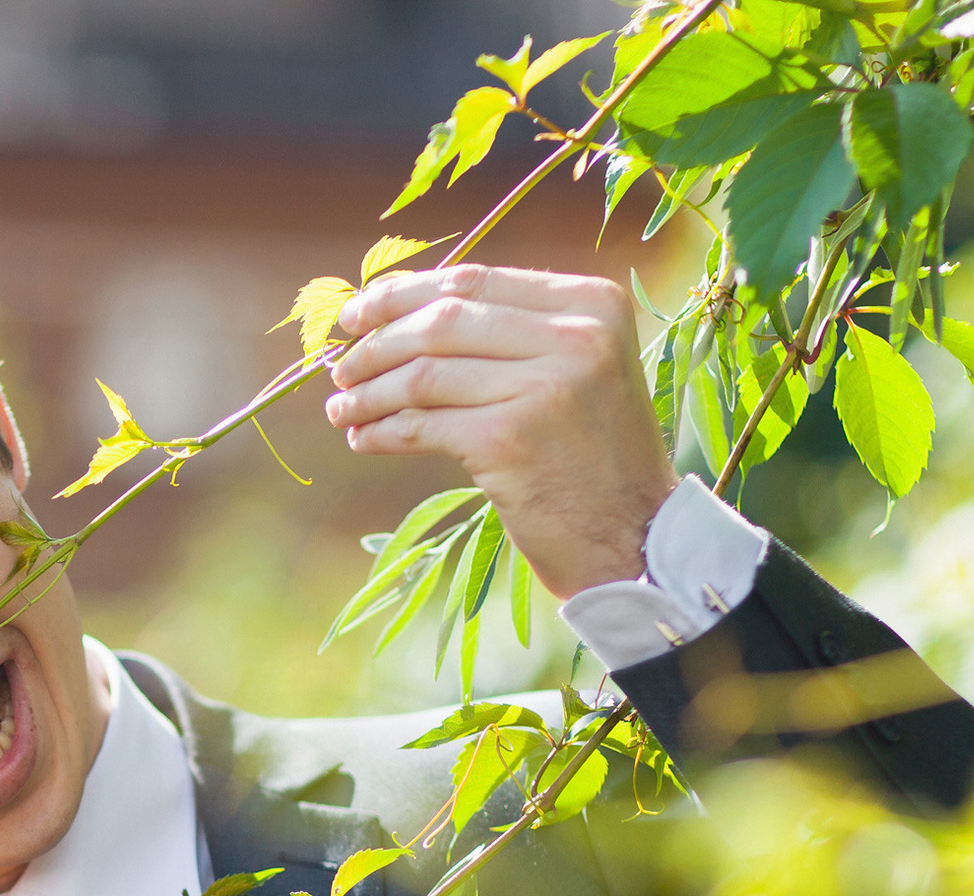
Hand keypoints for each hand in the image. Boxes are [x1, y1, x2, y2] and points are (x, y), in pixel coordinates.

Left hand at [326, 265, 676, 599]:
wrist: (634, 536)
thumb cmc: (594, 455)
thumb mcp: (577, 370)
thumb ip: (513, 332)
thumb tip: (403, 310)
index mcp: (591, 303)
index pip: (473, 280)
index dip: (402, 294)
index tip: (358, 313)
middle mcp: (574, 337)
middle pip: (441, 321)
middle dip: (376, 342)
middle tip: (339, 366)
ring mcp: (544, 388)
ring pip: (423, 373)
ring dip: (369, 392)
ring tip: (342, 408)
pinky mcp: (510, 441)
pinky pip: (421, 425)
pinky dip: (382, 431)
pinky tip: (363, 438)